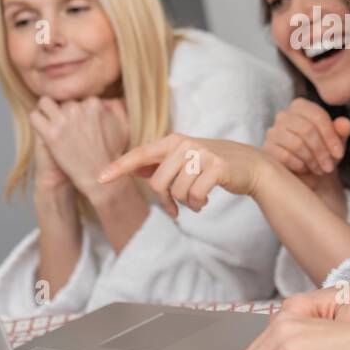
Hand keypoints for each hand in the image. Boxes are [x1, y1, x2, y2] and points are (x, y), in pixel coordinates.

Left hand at [28, 96, 129, 195]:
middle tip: (67, 125)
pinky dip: (37, 121)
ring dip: (46, 110)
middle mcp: (77, 109)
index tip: (80, 121)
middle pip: (64, 101)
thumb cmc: (112, 152)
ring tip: (50, 121)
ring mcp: (62, 122)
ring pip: (45, 103)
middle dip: (64, 111)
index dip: (79, 109)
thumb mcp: (124, 126)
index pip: (79, 97)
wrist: (99, 175)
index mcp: (94, 104)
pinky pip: (34, 116)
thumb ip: (118, 107)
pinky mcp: (50, 135)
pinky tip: (43, 129)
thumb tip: (109, 99)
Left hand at [97, 132, 267, 217]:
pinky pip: (195, 195)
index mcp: (173, 141)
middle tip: (175, 209)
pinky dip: (198, 204)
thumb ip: (159, 163)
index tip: (100, 179)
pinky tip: (204, 200)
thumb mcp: (185, 159)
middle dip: (166, 201)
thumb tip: (132, 168)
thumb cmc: (212, 164)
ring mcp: (202, 154)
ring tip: (196, 201)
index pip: (140, 154)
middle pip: (158, 183)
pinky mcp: (217, 168)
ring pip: (177, 192)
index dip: (119, 167)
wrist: (250, 165)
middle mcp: (185, 145)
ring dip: (185, 203)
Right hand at [263, 99, 349, 178]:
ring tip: (319, 169)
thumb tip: (345, 124)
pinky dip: (300, 166)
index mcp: (300, 106)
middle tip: (330, 166)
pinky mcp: (266, 149)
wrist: (304, 174)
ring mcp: (272, 132)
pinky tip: (305, 169)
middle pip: (307, 130)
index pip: (318, 116)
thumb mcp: (335, 142)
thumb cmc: (320, 153)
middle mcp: (283, 115)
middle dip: (322, 151)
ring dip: (312, 160)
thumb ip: (341, 131)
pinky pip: (286, 157)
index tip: (339, 154)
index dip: (331, 136)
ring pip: (297, 144)